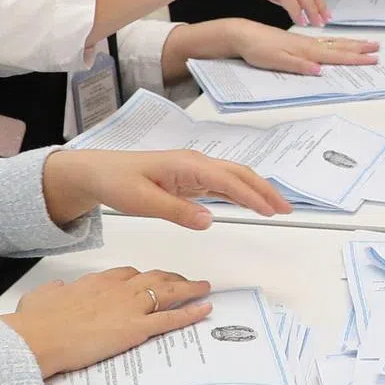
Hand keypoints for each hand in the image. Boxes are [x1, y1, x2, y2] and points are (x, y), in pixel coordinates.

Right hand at [0, 267, 211, 378]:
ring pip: (169, 292)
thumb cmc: (39, 321)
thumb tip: (56, 288)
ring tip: (203, 287)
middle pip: (154, 277)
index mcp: (99, 281)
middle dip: (172, 278)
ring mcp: (131, 307)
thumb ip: (54, 291)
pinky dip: (190, 314)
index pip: (128, 273)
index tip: (148, 277)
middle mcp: (120, 289)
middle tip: (183, 280)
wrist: (41, 336)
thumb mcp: (42, 297)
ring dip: (190, 288)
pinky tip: (204, 309)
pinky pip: (171, 319)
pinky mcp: (137, 328)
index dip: (142, 276)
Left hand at [42, 148, 293, 228]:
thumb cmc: (117, 182)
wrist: (98, 172)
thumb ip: (177, 211)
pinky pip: (223, 185)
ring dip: (257, 191)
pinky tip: (249, 203)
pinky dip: (241, 193)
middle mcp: (197, 164)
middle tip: (286, 209)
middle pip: (240, 175)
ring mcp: (195, 170)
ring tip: (277, 208)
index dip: (252, 196)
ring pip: (235, 178)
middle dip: (266, 190)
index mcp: (189, 165)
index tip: (270, 211)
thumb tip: (210, 221)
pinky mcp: (191, 178)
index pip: (229, 181)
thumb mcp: (142, 202)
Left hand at [226, 17, 379, 75]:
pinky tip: (339, 43)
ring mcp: (304, 42)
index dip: (356, 58)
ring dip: (352, 44)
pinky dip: (337, 42)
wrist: (243, 35)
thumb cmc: (257, 49)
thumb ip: (298, 66)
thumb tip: (320, 70)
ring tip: (366, 44)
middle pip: (340, 46)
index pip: (336, 55)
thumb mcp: (275, 61)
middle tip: (378, 49)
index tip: (373, 59)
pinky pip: (325, 42)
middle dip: (360, 48)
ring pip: (334, 43)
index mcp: (305, 50)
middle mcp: (308, 44)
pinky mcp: (299, 41)